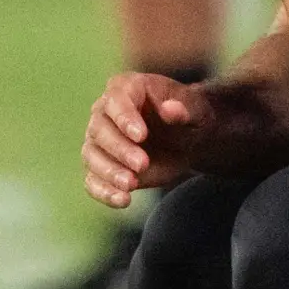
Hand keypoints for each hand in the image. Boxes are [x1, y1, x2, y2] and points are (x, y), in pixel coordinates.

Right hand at [83, 69, 209, 207]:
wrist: (186, 141)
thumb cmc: (189, 118)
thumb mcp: (196, 111)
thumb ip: (185, 109)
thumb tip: (171, 109)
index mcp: (127, 88)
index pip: (116, 100)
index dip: (125, 118)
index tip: (141, 136)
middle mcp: (106, 111)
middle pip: (100, 129)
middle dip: (119, 149)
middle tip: (142, 164)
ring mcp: (99, 140)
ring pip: (92, 155)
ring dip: (109, 172)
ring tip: (131, 185)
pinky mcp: (100, 166)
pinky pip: (92, 180)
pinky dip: (103, 192)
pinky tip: (123, 201)